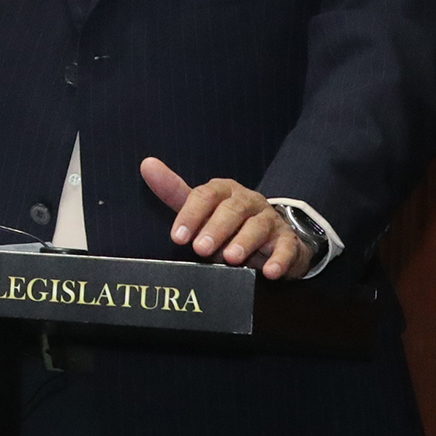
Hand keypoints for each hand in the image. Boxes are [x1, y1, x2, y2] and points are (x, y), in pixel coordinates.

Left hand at [141, 157, 315, 280]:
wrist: (270, 236)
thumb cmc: (225, 222)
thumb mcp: (200, 208)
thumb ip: (173, 191)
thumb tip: (147, 164)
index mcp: (223, 191)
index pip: (205, 196)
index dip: (191, 215)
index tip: (177, 237)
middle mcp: (247, 201)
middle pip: (232, 210)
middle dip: (216, 229)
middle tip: (200, 249)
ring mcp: (269, 219)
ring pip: (258, 227)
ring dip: (244, 243)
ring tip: (231, 259)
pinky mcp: (287, 240)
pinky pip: (286, 247)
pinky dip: (279, 259)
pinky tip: (269, 272)